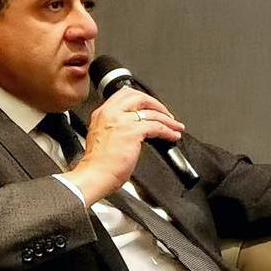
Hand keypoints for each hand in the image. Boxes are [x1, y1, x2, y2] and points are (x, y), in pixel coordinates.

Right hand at [66, 87, 184, 204]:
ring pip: (152, 112)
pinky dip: (168, 131)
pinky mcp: (133, 131)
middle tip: (166, 113)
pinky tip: (173, 135)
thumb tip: (133, 127)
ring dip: (168, 119)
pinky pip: (157, 126)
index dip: (141, 98)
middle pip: (139, 96)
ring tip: (176, 126)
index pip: (124, 94)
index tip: (151, 106)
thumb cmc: (98, 164)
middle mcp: (111, 113)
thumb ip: (115, 126)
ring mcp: (122, 121)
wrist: (94, 175)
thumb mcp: (101, 136)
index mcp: (102, 113)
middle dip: (156, 104)